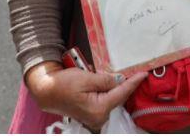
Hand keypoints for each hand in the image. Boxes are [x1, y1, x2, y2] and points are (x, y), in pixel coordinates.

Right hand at [26, 62, 146, 129]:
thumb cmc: (63, 84)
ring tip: (122, 75)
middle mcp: (99, 117)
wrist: (45, 90)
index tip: (144, 74)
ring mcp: (95, 117)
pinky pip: (105, 100)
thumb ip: (106, 80)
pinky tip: (110, 83)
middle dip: (125, 84)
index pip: (121, 93)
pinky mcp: (91, 114)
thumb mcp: (86, 78)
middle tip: (135, 71)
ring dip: (116, 87)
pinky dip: (108, 91)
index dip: (133, 82)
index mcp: (98, 109)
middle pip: (118, 97)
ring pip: (112, 98)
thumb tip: (120, 79)